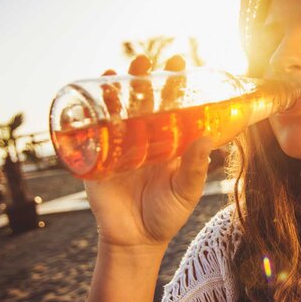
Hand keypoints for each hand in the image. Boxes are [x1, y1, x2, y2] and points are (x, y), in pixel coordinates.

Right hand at [84, 55, 212, 248]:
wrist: (135, 240)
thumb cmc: (165, 215)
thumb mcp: (186, 192)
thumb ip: (196, 168)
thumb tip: (209, 138)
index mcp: (167, 142)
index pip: (171, 106)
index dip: (174, 85)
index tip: (180, 64)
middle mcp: (143, 139)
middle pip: (142, 101)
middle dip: (144, 79)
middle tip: (148, 60)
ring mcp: (119, 146)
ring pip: (117, 110)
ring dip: (117, 88)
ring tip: (121, 71)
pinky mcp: (97, 159)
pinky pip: (92, 132)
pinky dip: (91, 112)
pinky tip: (92, 96)